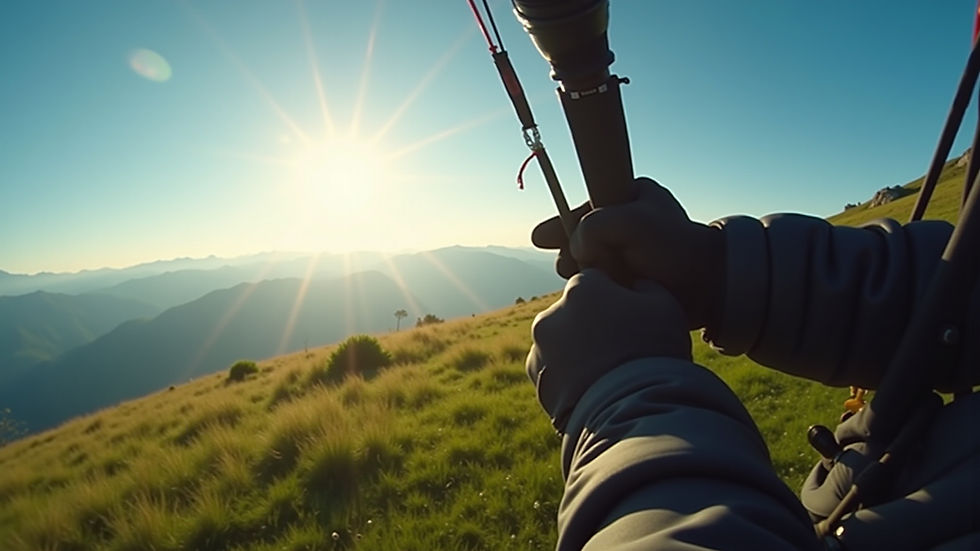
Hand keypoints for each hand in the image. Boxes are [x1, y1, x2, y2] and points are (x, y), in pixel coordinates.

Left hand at [526, 269, 690, 431]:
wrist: (632, 410)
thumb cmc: (652, 352)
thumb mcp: (666, 307)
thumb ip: (647, 286)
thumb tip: (637, 285)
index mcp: (582, 287)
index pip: (597, 280)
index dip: (615, 297)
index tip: (631, 317)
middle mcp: (552, 313)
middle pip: (574, 311)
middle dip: (591, 323)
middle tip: (620, 348)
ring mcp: (539, 347)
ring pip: (560, 341)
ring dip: (576, 350)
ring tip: (606, 373)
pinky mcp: (536, 380)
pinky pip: (553, 370)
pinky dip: (567, 376)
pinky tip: (592, 388)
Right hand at [531, 177, 724, 328]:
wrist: (709, 288)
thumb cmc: (676, 249)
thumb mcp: (631, 223)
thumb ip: (592, 226)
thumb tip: (576, 250)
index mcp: (628, 194)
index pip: (582, 206)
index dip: (560, 224)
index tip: (540, 239)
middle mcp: (626, 220)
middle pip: (578, 236)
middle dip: (571, 253)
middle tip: (573, 267)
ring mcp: (626, 250)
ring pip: (586, 262)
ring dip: (584, 275)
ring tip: (598, 282)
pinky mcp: (629, 277)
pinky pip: (598, 282)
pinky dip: (595, 290)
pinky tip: (602, 297)